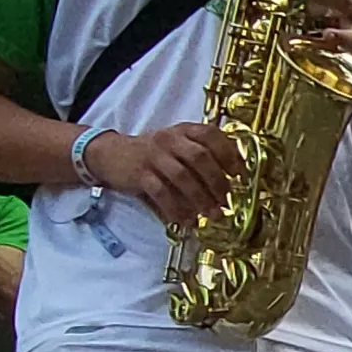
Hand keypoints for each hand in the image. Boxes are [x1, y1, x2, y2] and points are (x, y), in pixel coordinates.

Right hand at [83, 122, 240, 227]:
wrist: (112, 154)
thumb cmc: (153, 154)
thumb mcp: (177, 145)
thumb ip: (201, 155)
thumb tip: (232, 181)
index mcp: (183, 130)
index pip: (211, 134)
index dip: (229, 153)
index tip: (240, 174)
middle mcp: (170, 139)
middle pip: (199, 157)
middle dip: (217, 181)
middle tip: (226, 200)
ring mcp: (154, 156)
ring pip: (182, 176)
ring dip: (200, 198)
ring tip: (212, 214)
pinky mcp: (139, 174)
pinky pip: (161, 192)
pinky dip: (176, 208)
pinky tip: (186, 221)